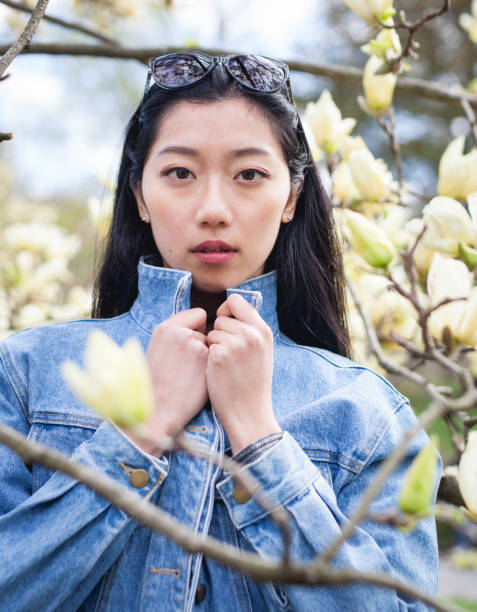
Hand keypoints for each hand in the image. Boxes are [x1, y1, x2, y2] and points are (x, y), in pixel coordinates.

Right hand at [122, 308, 208, 455]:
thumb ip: (177, 331)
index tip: (187, 343)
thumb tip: (199, 320)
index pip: (198, 314)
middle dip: (201, 343)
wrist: (157, 410)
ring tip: (189, 374)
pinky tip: (198, 380)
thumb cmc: (158, 380)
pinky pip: (217, 359)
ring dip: (206, 356)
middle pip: (207, 331)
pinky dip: (211, 368)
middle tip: (185, 363)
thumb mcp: (158, 347)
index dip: (197, 328)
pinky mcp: (208, 364)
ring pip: (212, 346)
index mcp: (166, 328)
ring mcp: (196, 348)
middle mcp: (181, 334)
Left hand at [206, 294, 280, 453]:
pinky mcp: (219, 355)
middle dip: (219, 332)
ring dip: (213, 345)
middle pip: (222, 317)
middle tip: (228, 354)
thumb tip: (232, 307)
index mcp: (263, 330)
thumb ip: (251, 330)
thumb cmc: (253, 383)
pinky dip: (208, 356)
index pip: (237, 301)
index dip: (227, 309)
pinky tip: (218, 371)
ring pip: (212, 331)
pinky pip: (206, 345)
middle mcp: (251, 334)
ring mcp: (235, 344)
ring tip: (226, 364)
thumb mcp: (262, 351)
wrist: (248, 412)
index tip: (224, 322)